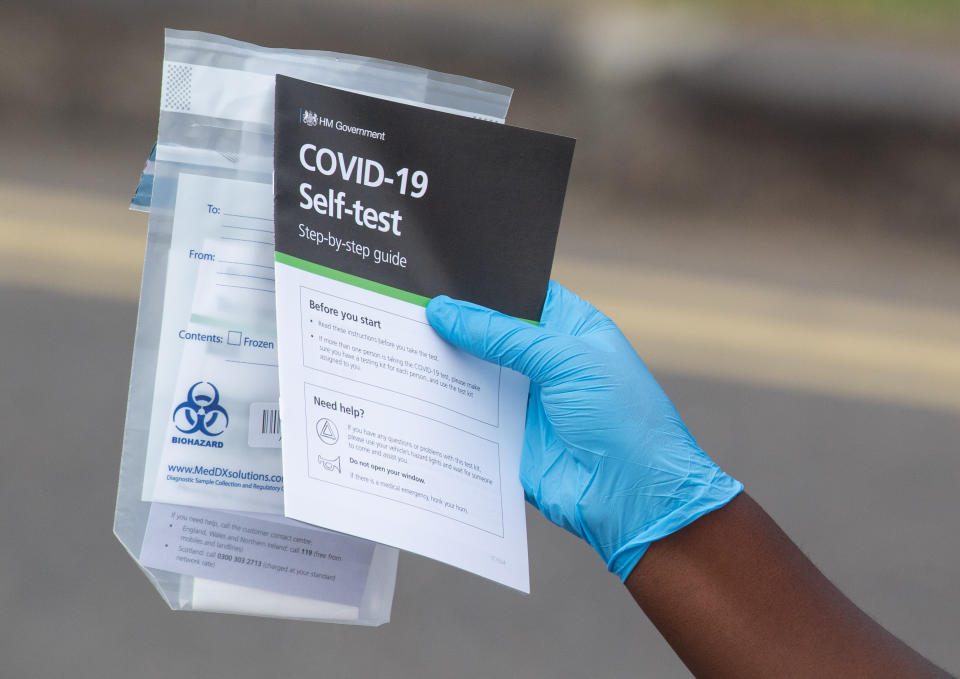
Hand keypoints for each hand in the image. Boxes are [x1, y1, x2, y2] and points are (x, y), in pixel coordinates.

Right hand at [426, 281, 741, 578]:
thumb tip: (447, 312)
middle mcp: (544, 361)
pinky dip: (441, 407)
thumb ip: (504, 336)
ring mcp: (524, 400)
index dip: (483, 284)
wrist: (632, 499)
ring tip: (395, 339)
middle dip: (453, 324)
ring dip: (442, 365)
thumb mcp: (565, 360)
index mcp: (569, 329)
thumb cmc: (624, 420)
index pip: (520, 294)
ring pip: (472, 374)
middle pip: (488, 334)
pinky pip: (465, 417)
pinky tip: (408, 389)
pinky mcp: (506, 438)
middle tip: (405, 304)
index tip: (437, 273)